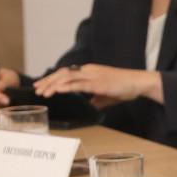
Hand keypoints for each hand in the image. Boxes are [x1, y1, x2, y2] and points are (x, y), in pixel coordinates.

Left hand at [33, 64, 159, 105]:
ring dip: (53, 84)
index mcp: (90, 71)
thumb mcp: (107, 95)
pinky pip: (77, 84)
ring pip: (67, 77)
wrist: (139, 82)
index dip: (52, 78)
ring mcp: (93, 76)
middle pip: (63, 73)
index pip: (67, 72)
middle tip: (36, 89)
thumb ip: (96, 99)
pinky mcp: (97, 83)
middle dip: (48, 81)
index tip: (41, 84)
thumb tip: (90, 106)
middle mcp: (89, 70)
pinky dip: (65, 87)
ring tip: (43, 92)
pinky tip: (56, 91)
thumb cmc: (126, 87)